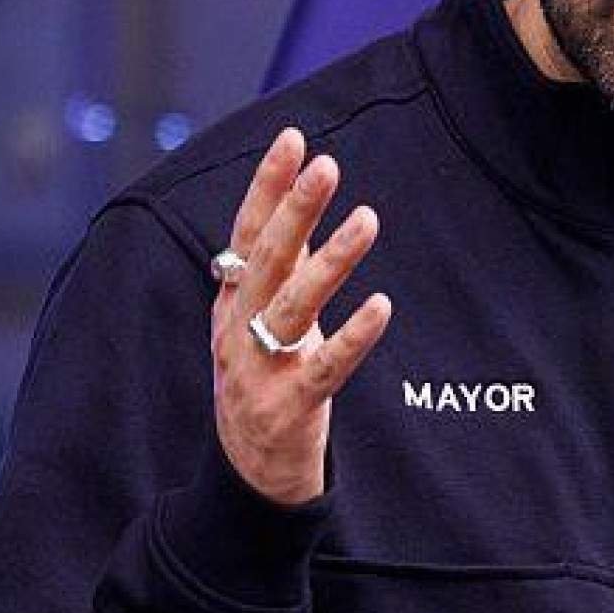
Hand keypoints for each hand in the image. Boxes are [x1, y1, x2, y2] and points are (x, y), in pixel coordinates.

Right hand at [212, 128, 392, 504]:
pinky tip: (382, 306)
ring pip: (295, 306)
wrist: (247, 473)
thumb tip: (292, 202)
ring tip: (368, 218)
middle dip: (295, 209)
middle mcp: (238, 330)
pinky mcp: (290, 407)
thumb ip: (272, 267)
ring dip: (331, 260)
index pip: (246, 233)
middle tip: (326, 165)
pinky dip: (353, 336)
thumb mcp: (255, 319)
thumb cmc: (262, 380)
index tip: (292, 139)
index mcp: (231, 303)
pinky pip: (325, 367)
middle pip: (267, 260)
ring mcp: (260, 369)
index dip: (267, 187)